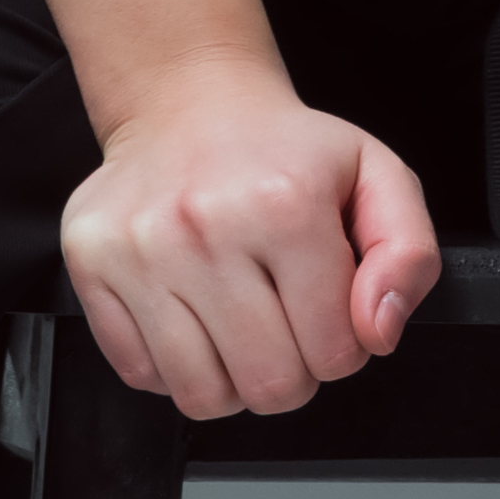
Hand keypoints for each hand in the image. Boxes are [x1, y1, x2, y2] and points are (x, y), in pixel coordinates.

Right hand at [58, 61, 441, 419]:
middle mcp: (205, 226)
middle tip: (287, 323)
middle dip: (293, 372)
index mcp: (285, 204)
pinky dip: (173, 367)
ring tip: (240, 326)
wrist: (188, 103)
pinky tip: (192, 317)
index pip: (335, 354)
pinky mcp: (90, 263)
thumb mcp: (378, 177)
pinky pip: (140, 374)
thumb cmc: (284, 150)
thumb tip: (377, 331)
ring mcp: (139, 248)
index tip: (329, 309)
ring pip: (201, 395)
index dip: (344, 346)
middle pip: (269, 386)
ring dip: (233, 380)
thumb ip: (409, 256)